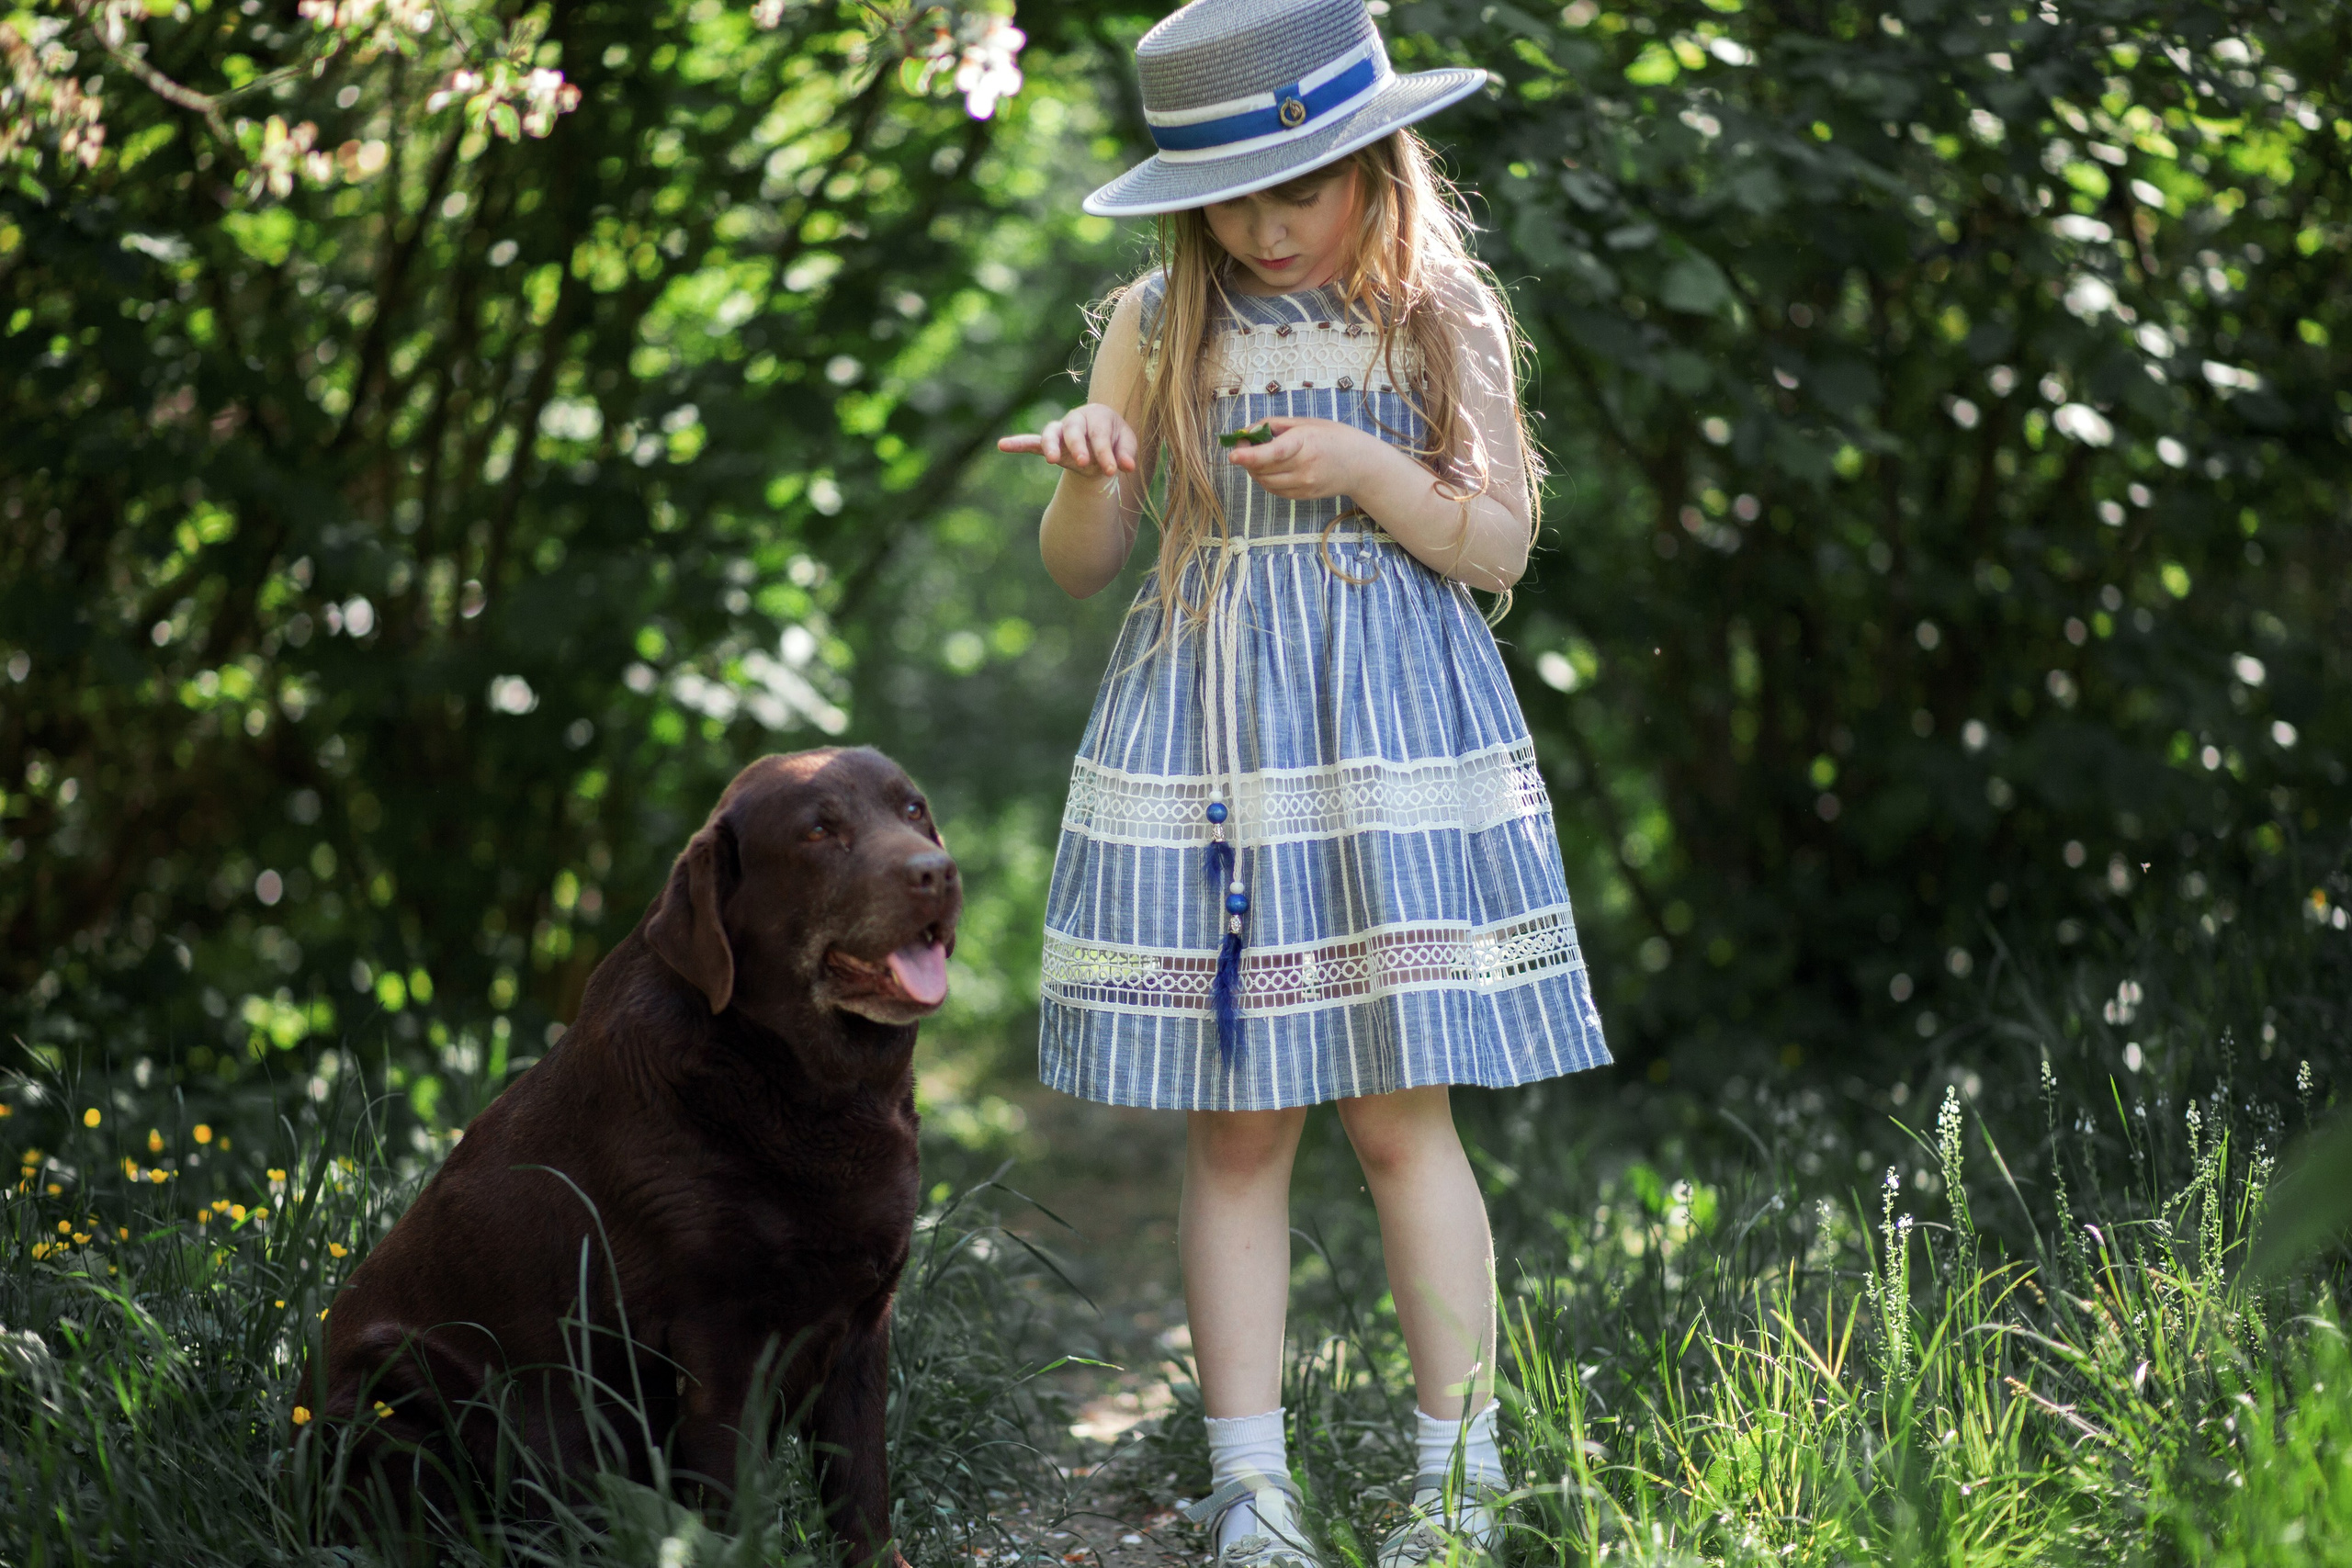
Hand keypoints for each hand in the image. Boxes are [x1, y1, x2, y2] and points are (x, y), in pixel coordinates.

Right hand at [997, 403, 1137, 478]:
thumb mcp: (1126, 447)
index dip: (1106, 453)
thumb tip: (1128, 466)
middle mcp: (1076, 419)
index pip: (1101, 435)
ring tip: (1051, 459)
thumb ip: (1127, 455)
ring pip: (1051, 432)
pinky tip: (1002, 445)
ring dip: (1050, 445)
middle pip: (1074, 430)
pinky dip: (1018, 443)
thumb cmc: (1116, 441)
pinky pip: (1031, 442)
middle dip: (1078, 446)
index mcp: (1098, 416)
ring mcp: (1060, 430)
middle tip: (1083, 462)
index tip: (1112, 470)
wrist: (1100, 442)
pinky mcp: (1049, 443)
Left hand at [1222, 416, 1383, 500]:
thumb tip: (1247, 431)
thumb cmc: (1333, 438)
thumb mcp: (1306, 423)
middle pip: (1262, 468)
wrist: (1360, 465)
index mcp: (1306, 442)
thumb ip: (1275, 425)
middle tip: (1243, 445)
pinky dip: (1265, 478)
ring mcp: (1304, 484)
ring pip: (1264, 481)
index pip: (1274, 452)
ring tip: (1258, 456)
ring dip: (1253, 469)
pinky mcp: (1303, 496)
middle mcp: (1304, 467)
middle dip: (1246, 457)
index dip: (1250, 455)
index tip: (1233, 455)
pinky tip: (1271, 468)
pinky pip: (1274, 489)